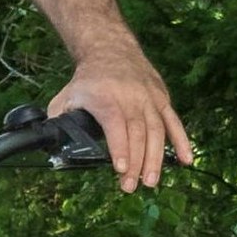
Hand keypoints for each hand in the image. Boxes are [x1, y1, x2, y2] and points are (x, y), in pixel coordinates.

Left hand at [47, 48, 193, 192]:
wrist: (111, 49)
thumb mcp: (67, 95)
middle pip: (137, 132)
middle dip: (137, 162)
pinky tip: (186, 160)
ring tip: (151, 182)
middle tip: (131, 187)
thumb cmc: (88, 79)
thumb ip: (59, 118)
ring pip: (157, 130)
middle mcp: (131, 96)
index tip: (121, 169)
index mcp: (106, 97)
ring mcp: (149, 97)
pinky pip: (174, 122)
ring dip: (156, 158)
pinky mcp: (162, 99)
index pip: (115, 124)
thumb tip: (50, 143)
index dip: (120, 147)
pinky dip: (182, 142)